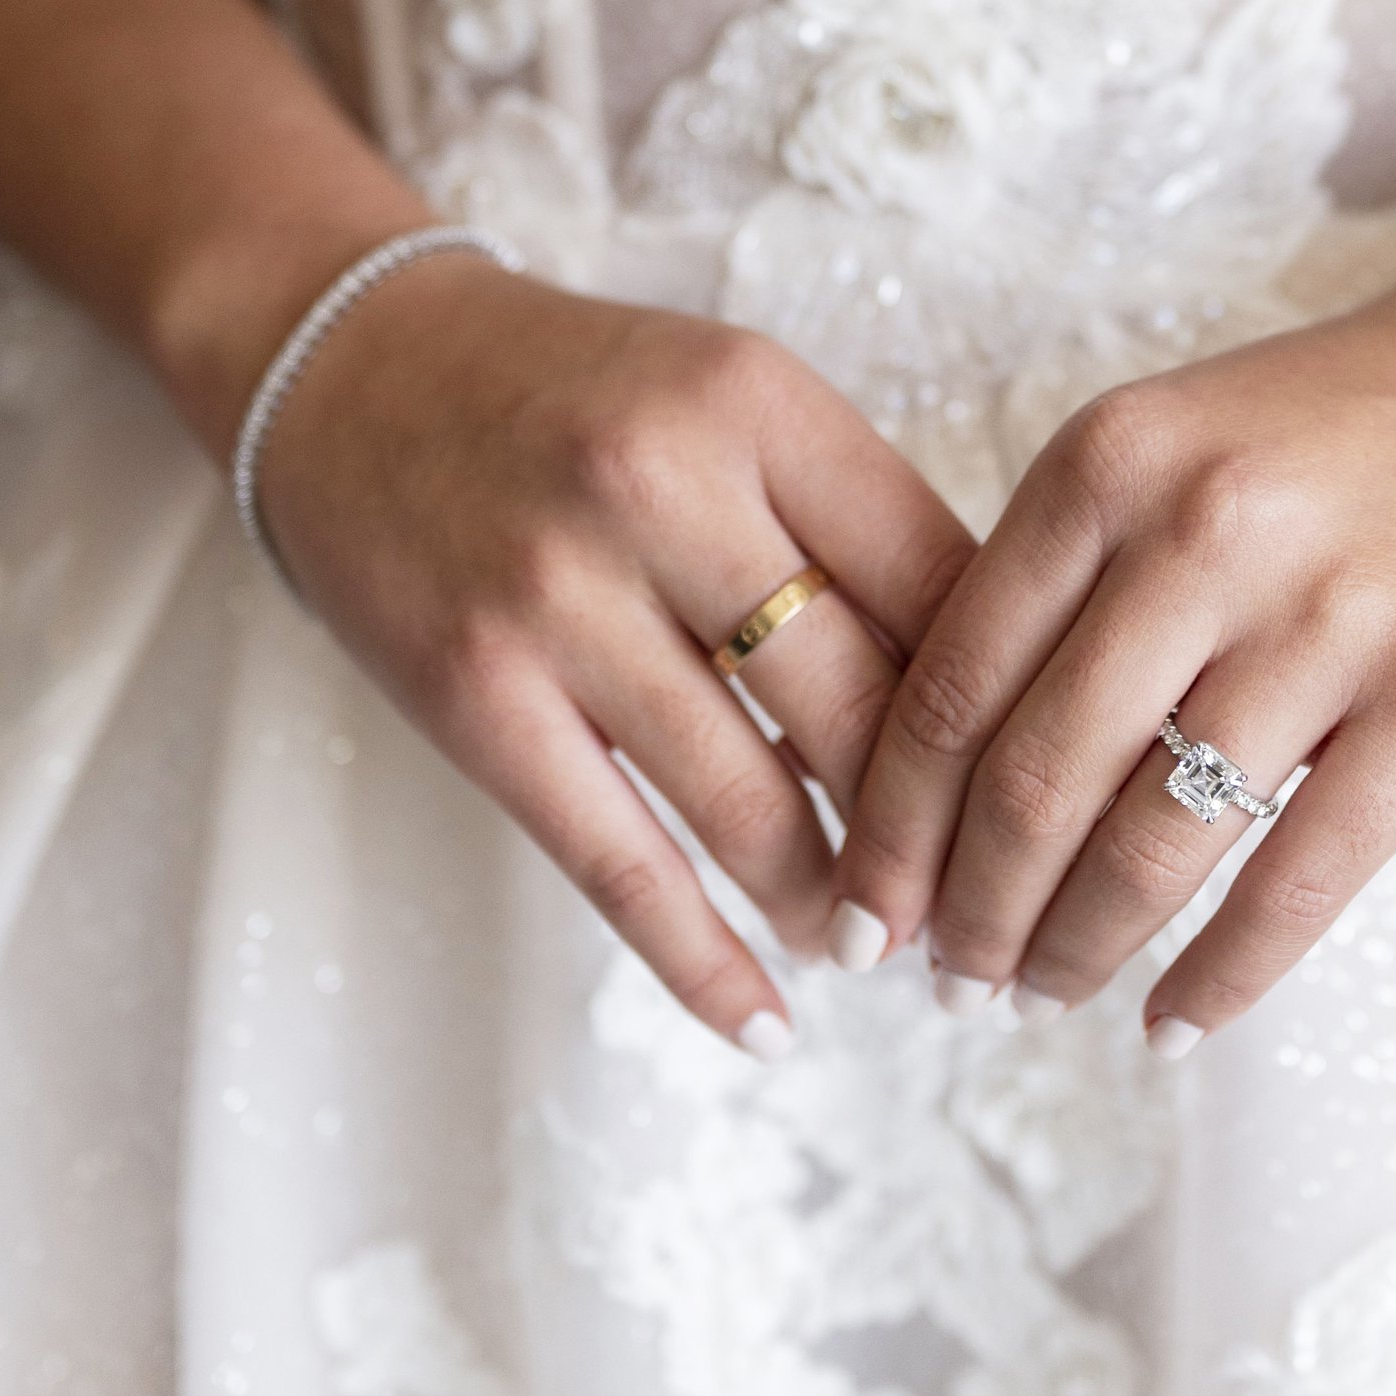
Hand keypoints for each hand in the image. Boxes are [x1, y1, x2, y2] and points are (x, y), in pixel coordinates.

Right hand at [256, 254, 973, 1050]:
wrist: (353, 373)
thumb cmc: (576, 401)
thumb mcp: (729, 402)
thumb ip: (852, 522)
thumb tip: (993, 703)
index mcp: (756, 403)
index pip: (939, 581)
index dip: (1008, 707)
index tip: (1042, 788)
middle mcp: (663, 485)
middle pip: (861, 703)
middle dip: (934, 833)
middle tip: (975, 903)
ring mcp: (560, 595)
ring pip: (753, 801)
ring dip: (832, 902)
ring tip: (869, 942)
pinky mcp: (478, 695)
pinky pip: (618, 863)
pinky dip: (705, 963)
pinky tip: (767, 1022)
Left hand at [827, 228, 1395, 1050]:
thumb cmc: (1330, 431)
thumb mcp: (1164, 447)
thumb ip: (1060, 581)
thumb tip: (936, 792)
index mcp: (1106, 462)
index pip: (950, 686)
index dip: (892, 826)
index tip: (865, 908)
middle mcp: (1205, 531)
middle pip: (1033, 782)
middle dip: (973, 914)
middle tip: (951, 979)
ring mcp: (1332, 616)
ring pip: (1153, 846)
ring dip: (1078, 951)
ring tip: (1048, 992)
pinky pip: (1300, 882)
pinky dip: (1220, 978)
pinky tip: (1174, 1022)